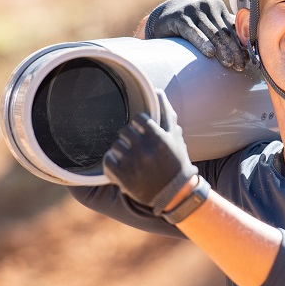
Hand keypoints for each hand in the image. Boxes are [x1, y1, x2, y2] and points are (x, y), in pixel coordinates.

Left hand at [103, 90, 197, 215]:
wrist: (176, 194)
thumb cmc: (177, 162)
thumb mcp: (176, 137)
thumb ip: (166, 113)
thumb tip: (158, 90)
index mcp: (158, 138)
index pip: (138, 118)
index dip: (139, 125)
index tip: (143, 133)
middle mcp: (145, 149)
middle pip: (124, 131)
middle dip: (129, 138)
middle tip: (136, 147)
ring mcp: (133, 164)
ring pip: (115, 146)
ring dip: (121, 151)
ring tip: (130, 158)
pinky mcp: (123, 178)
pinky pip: (108, 161)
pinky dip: (112, 163)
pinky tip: (121, 167)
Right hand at [145, 0, 248, 71]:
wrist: (164, 15)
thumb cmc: (192, 24)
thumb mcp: (208, 25)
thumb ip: (224, 31)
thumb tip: (246, 46)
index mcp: (218, 7)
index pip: (233, 29)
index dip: (241, 45)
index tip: (247, 60)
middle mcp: (208, 6)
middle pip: (224, 32)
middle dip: (234, 50)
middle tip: (240, 66)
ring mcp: (194, 10)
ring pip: (212, 33)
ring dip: (222, 49)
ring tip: (229, 64)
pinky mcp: (180, 18)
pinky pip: (193, 32)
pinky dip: (202, 42)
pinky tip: (210, 53)